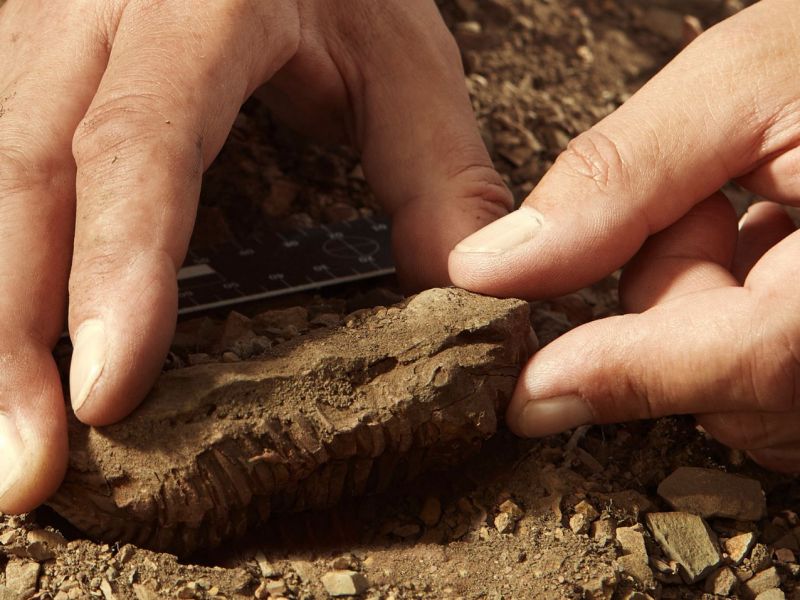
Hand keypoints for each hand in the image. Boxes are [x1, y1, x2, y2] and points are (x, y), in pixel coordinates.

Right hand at [0, 0, 509, 512]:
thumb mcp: (398, 59)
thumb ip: (436, 175)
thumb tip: (465, 294)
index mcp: (197, 6)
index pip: (141, 141)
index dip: (118, 268)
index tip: (108, 392)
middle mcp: (91, 16)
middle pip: (22, 175)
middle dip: (12, 334)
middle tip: (22, 472)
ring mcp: (38, 35)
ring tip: (4, 445)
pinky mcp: (21, 65)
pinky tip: (6, 353)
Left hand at [450, 0, 799, 472]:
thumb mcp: (746, 83)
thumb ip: (620, 177)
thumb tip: (497, 267)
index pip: (759, 358)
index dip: (632, 375)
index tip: (528, 396)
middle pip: (728, 384)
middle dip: (672, 293)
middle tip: (705, 203)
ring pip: (738, 392)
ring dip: (704, 305)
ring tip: (757, 217)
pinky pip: (765, 383)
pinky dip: (733, 320)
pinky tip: (770, 252)